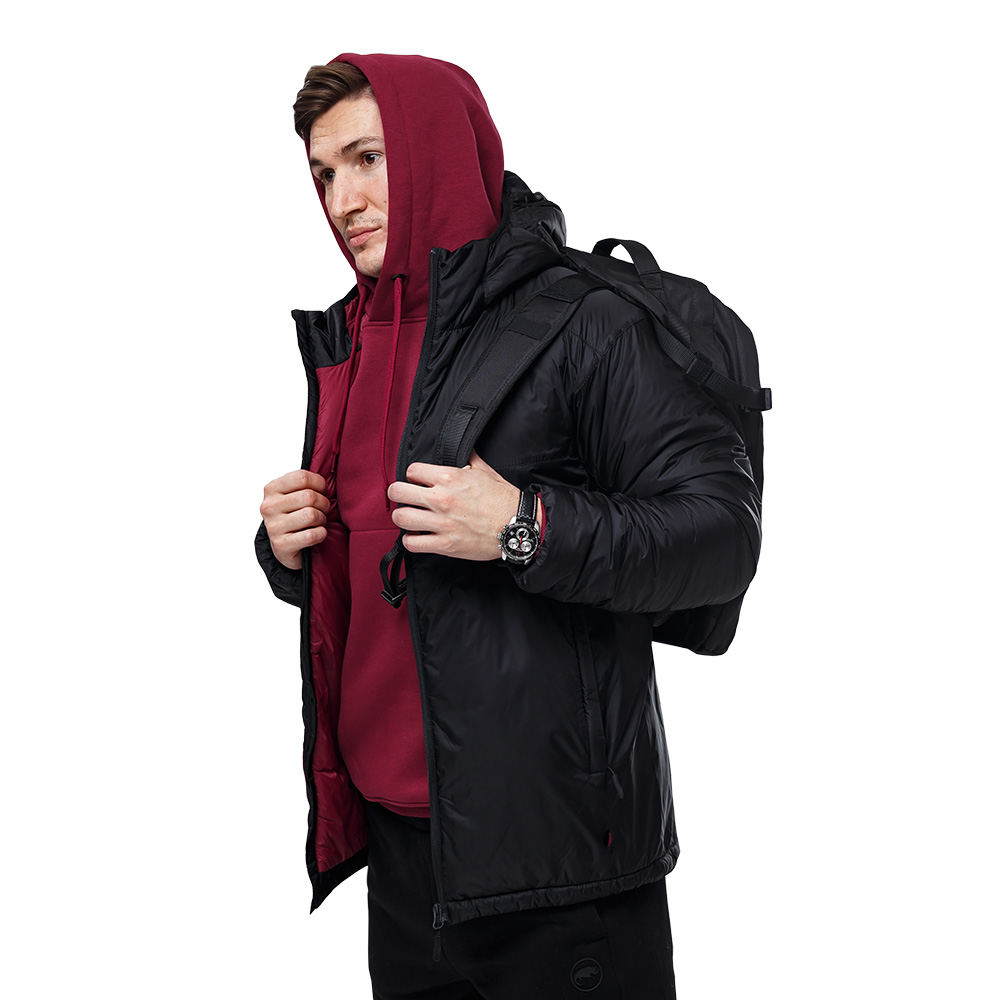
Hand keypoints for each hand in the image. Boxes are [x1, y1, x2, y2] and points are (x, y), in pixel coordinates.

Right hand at [260, 470, 330, 569]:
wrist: (284, 546)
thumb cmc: (293, 516)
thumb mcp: (293, 494)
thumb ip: (304, 483)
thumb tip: (327, 475)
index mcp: (271, 489)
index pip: (302, 477)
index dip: (319, 484)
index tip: (322, 491)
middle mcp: (269, 507)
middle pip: (309, 497)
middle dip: (323, 504)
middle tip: (322, 510)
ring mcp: (273, 527)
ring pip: (311, 515)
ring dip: (321, 519)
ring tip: (318, 522)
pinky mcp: (281, 545)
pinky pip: (311, 535)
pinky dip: (321, 534)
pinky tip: (317, 534)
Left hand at [387, 451, 519, 560]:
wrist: (517, 526)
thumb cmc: (503, 499)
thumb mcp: (486, 471)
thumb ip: (469, 458)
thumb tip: (463, 449)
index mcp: (450, 478)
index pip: (412, 470)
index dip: (413, 476)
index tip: (418, 482)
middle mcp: (441, 499)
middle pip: (398, 491)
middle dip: (398, 494)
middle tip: (404, 498)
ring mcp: (442, 523)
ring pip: (401, 518)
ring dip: (402, 517)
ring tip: (409, 517)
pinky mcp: (445, 544)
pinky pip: (412, 543)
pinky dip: (410, 541)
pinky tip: (417, 537)